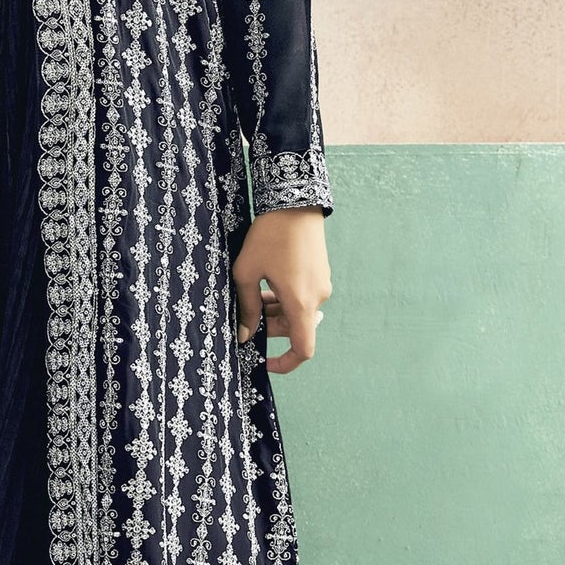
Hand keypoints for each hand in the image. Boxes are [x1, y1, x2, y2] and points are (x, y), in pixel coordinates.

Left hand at [232, 207, 330, 373]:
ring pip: (296, 311)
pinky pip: (302, 296)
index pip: (303, 349)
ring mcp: (321, 285)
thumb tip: (244, 334)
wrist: (295, 202)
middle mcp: (317, 298)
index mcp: (301, 303)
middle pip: (294, 329)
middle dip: (269, 328)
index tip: (264, 361)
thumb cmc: (269, 237)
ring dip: (274, 311)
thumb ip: (246, 307)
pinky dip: (284, 298)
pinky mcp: (320, 274)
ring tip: (251, 293)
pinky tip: (265, 282)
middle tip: (245, 316)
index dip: (285, 363)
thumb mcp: (247, 273)